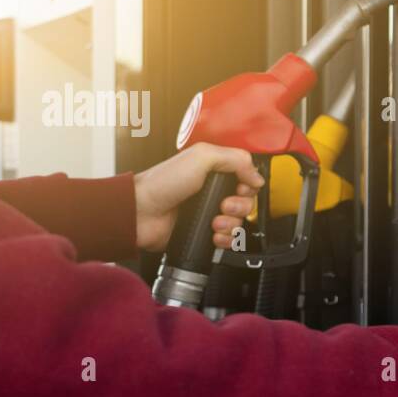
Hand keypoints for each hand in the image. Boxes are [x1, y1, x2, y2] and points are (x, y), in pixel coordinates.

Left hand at [133, 143, 265, 252]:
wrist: (141, 213)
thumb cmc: (162, 183)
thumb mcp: (201, 157)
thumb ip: (234, 159)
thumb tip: (256, 175)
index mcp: (214, 169)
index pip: (247, 177)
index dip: (249, 185)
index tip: (241, 187)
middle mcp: (213, 190)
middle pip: (247, 201)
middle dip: (240, 206)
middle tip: (223, 205)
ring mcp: (209, 212)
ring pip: (239, 222)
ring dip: (231, 224)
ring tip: (214, 222)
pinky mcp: (204, 232)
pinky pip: (228, 239)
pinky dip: (225, 239)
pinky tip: (213, 234)